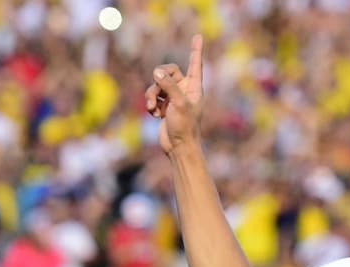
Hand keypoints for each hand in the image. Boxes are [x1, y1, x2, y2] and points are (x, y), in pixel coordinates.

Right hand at [149, 35, 203, 154]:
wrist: (178, 147)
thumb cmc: (185, 126)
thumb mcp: (178, 104)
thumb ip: (168, 85)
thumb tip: (156, 71)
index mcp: (194, 87)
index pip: (195, 64)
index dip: (195, 50)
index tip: (198, 36)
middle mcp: (184, 89)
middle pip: (167, 70)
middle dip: (158, 78)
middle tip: (155, 87)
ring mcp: (173, 97)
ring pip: (157, 84)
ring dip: (151, 94)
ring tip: (152, 108)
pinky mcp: (164, 105)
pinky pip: (153, 96)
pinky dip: (151, 104)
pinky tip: (154, 115)